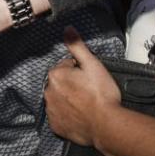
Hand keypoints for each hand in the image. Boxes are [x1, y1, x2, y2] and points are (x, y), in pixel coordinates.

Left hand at [44, 27, 121, 146]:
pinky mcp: (55, 126)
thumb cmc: (101, 95)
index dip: (79, 71)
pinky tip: (80, 116)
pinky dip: (67, 116)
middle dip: (71, 85)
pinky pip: (59, 117)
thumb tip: (67, 29)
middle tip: (89, 92)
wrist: (106, 125)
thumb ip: (77, 46)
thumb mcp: (92, 65)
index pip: (66, 66)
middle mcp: (48, 92)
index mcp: (55, 75)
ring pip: (59, 99)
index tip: (89, 78)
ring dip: (68, 100)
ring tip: (86, 105)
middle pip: (60, 83)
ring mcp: (50, 110)